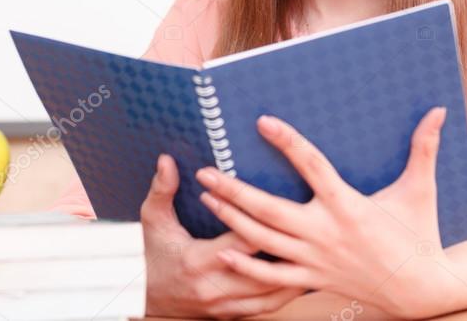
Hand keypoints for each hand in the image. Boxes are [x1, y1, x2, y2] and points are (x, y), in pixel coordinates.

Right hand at [140, 154, 305, 318]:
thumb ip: (162, 190)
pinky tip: (304, 276)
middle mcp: (215, 287)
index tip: (283, 202)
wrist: (147, 299)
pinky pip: (268, 307)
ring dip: (295, 273)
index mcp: (198, 261)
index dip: (263, 221)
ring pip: (272, 293)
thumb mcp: (153, 221)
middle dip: (290, 249)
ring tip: (318, 252)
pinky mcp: (233, 315)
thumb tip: (167, 160)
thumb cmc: (153, 255)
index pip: (242, 240)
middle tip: (316, 228)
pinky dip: (288, 292)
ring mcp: (226, 305)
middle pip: (265, 268)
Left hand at [194, 108, 453, 318]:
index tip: (262, 122)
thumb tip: (440, 111)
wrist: (420, 289)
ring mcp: (316, 259)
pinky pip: (273, 276)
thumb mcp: (422, 189)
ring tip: (206, 199)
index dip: (287, 142)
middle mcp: (326, 232)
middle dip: (234, 190)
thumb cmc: (420, 234)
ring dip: (231, 219)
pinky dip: (246, 265)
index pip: (312, 166)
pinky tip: (222, 250)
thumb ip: (425, 148)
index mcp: (349, 205)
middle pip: (270, 210)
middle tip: (206, 171)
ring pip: (264, 241)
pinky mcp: (313, 279)